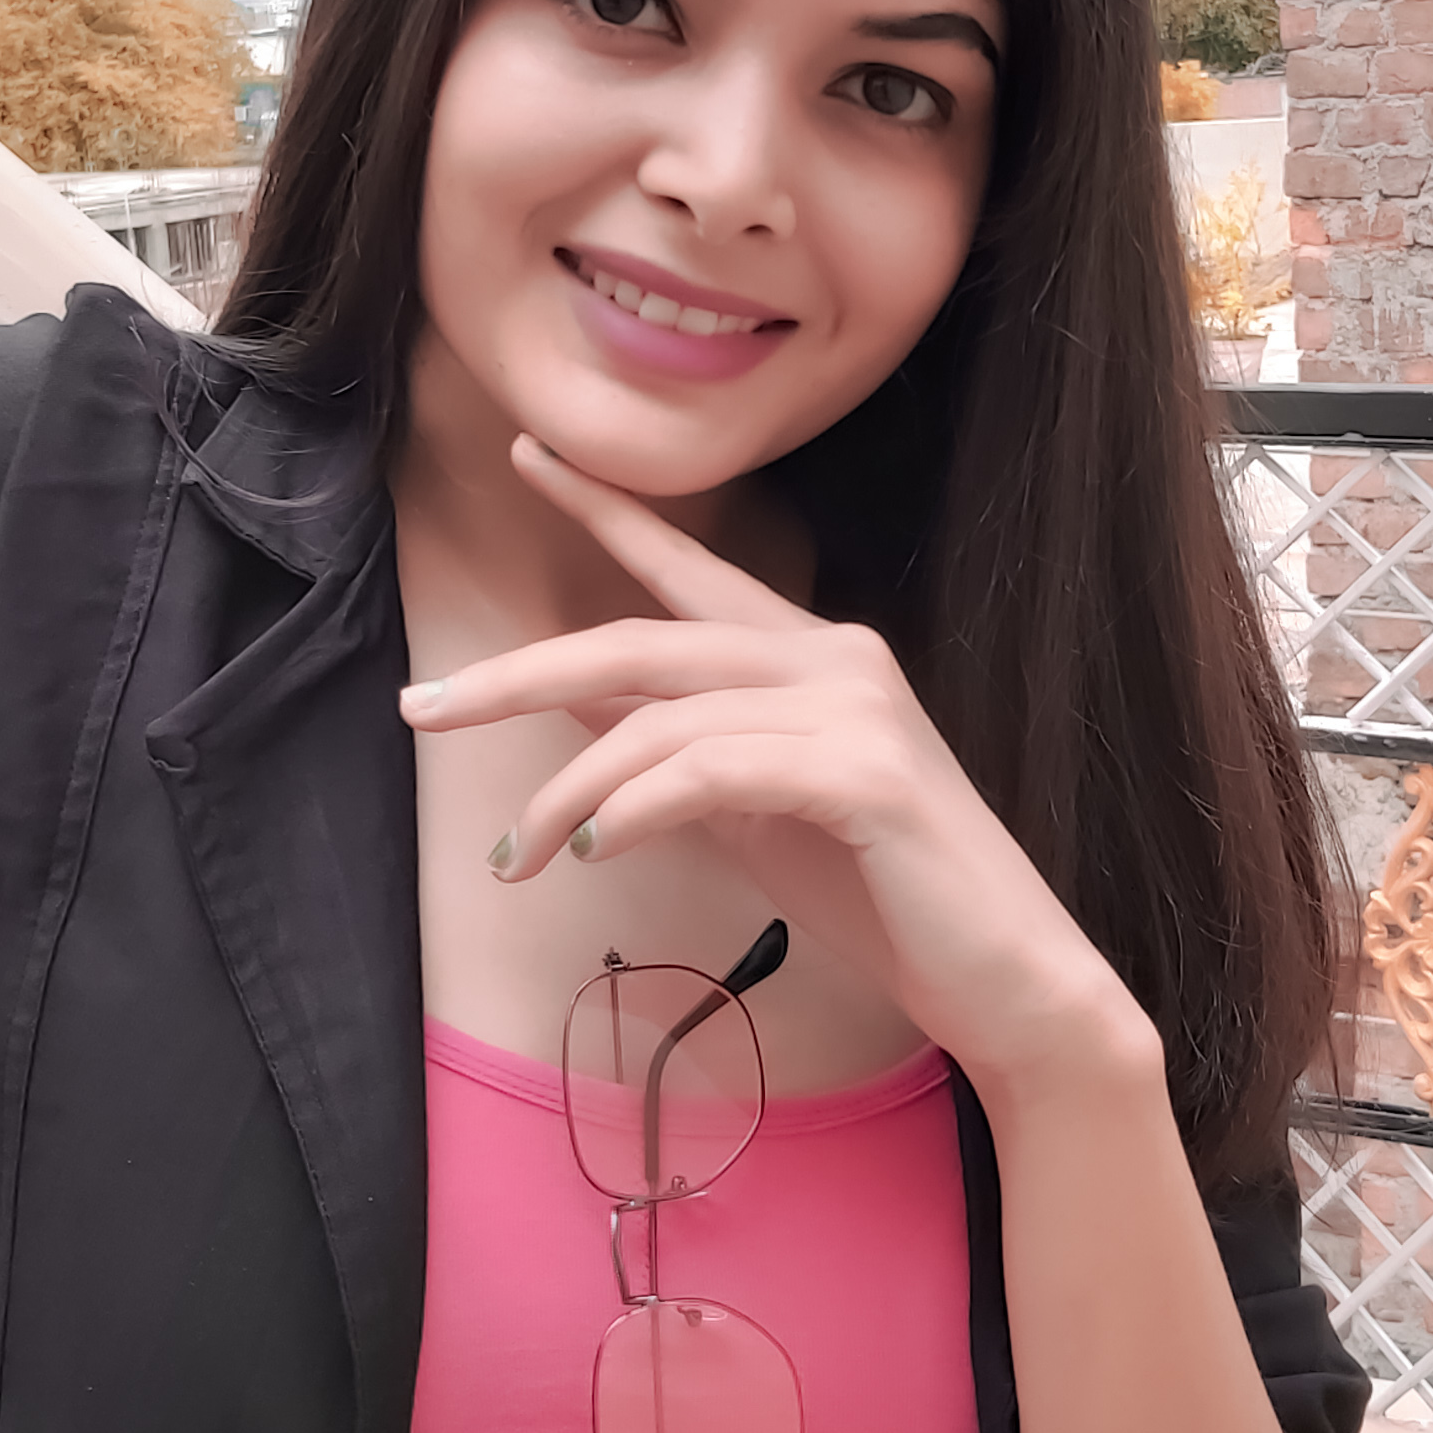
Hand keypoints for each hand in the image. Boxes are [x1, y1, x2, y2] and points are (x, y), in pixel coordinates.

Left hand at [399, 436, 1159, 1110]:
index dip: (604, 508)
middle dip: (519, 674)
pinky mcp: (866, 773)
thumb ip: (673, 749)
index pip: (686, 568)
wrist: (1008, 978)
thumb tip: (573, 702)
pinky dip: (638, 808)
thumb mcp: (751, 813)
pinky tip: (599, 849)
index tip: (529, 454)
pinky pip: (713, 771)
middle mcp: (834, 656)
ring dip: (569, 791)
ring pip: (662, 719)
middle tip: (424, 707)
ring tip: (519, 855)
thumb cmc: (881, 896)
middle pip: (641, 639)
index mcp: (809, 654)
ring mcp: (855, 708)